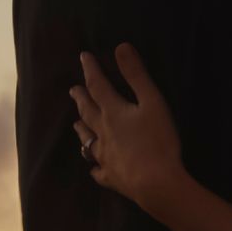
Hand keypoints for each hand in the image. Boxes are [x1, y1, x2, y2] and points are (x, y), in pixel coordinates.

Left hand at [65, 47, 200, 212]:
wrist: (155, 183)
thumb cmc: (158, 141)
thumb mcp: (152, 103)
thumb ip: (137, 75)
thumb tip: (121, 47)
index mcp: (113, 112)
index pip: (98, 86)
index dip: (90, 70)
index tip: (83, 57)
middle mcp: (103, 133)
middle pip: (87, 112)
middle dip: (81, 98)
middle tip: (73, 90)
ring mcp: (105, 157)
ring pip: (88, 141)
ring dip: (81, 130)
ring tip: (76, 124)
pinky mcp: (111, 177)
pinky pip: (98, 171)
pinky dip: (94, 167)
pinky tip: (94, 169)